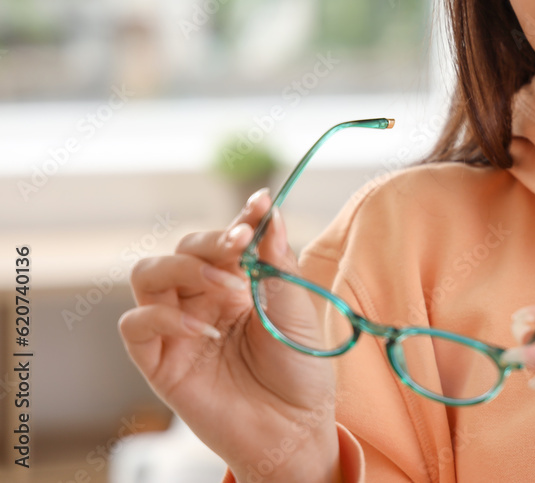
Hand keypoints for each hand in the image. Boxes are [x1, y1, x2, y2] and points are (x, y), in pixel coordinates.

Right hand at [118, 189, 340, 481]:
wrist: (294, 429)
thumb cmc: (300, 370)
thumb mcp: (297, 310)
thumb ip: (277, 264)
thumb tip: (269, 214)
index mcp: (239, 282)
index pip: (226, 237)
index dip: (240, 217)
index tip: (258, 204)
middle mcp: (203, 298)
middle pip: (184, 247)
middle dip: (212, 240)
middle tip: (241, 247)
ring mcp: (178, 326)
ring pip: (149, 273)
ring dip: (185, 269)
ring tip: (227, 290)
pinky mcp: (158, 360)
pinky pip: (135, 323)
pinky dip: (163, 316)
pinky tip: (203, 328)